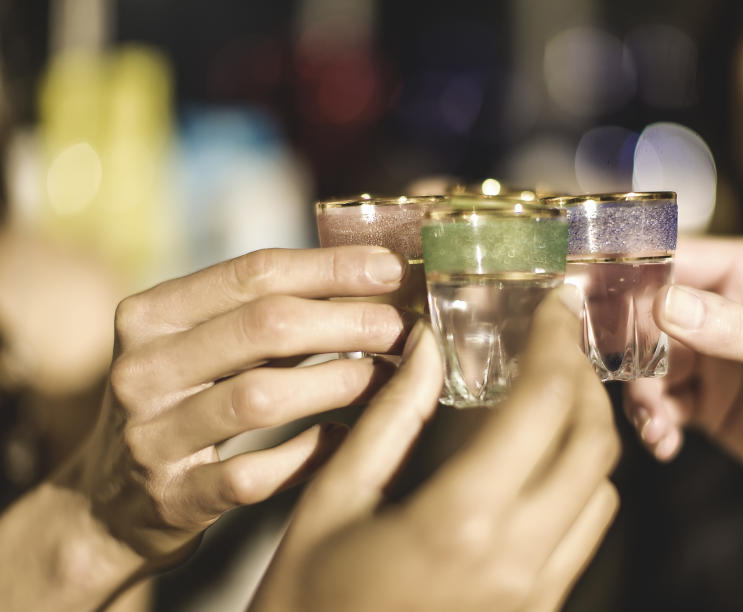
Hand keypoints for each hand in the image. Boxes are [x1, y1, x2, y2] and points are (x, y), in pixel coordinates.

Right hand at [58, 246, 413, 565]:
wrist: (108, 503)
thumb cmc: (179, 404)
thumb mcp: (198, 347)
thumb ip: (262, 312)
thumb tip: (366, 277)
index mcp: (149, 316)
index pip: (252, 273)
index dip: (330, 267)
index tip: (389, 268)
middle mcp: (142, 370)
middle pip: (264, 327)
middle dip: (348, 321)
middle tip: (401, 327)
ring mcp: (151, 438)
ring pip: (262, 398)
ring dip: (341, 383)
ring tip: (390, 377)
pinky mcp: (173, 498)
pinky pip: (257, 474)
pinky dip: (311, 454)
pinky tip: (348, 439)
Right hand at [252, 286, 619, 611]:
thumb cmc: (306, 599)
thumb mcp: (333, 498)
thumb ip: (392, 415)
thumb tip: (430, 345)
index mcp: (459, 523)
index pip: (544, 406)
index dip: (557, 343)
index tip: (554, 307)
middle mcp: (516, 562)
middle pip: (594, 445)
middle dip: (583, 381)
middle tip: (553, 346)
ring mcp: (534, 597)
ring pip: (602, 493)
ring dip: (585, 436)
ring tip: (546, 400)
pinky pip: (584, 537)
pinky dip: (577, 486)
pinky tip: (535, 465)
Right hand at [625, 237, 742, 526]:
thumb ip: (731, 329)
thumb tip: (663, 303)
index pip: (677, 258)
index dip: (633, 275)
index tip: (591, 296)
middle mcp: (725, 307)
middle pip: (648, 314)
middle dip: (630, 349)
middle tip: (624, 378)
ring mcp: (711, 355)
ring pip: (645, 362)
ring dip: (641, 394)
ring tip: (655, 425)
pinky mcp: (703, 400)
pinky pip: (658, 402)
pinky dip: (653, 422)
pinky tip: (665, 443)